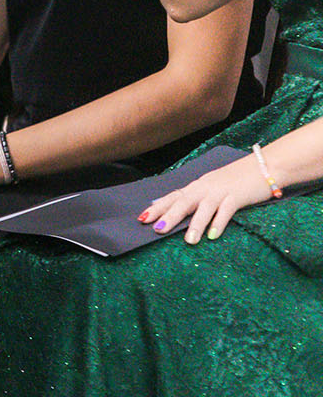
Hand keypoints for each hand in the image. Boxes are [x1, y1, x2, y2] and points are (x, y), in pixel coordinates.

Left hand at [139, 153, 273, 243]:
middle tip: (156, 229)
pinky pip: (227, 210)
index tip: (142, 218)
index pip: (174, 197)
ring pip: (204, 207)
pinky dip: (220, 222)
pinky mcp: (238, 196)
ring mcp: (221, 191)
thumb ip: (198, 197)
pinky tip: (213, 235)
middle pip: (184, 202)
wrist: (264, 166)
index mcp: (198, 186)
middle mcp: (205, 188)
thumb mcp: (213, 187)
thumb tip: (179, 208)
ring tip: (189, 241)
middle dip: (169, 215)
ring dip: (196, 224)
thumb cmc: (237, 180)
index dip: (158, 207)